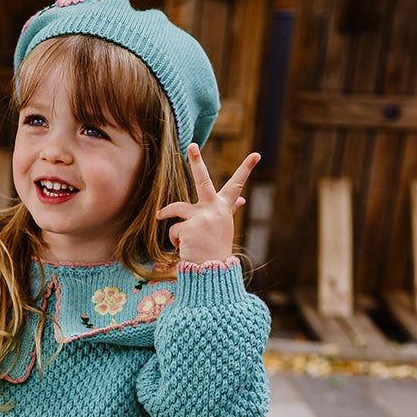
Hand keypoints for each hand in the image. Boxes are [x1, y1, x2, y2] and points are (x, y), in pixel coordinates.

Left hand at [156, 146, 259, 264]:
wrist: (211, 271)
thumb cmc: (216, 247)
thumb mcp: (223, 225)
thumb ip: (229, 209)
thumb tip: (242, 200)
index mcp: (224, 208)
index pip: (237, 185)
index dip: (246, 169)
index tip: (256, 154)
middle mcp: (214, 209)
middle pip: (203, 180)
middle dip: (197, 161)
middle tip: (192, 145)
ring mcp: (201, 218)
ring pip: (176, 208)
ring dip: (165, 212)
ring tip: (160, 215)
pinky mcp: (188, 228)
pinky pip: (173, 229)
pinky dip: (175, 239)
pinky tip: (184, 247)